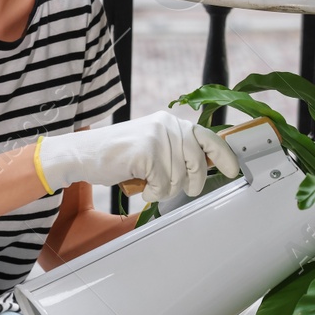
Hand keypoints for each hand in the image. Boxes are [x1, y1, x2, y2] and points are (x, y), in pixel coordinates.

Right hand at [34, 111, 241, 199]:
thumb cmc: (115, 155)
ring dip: (164, 189)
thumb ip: (175, 150)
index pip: (207, 136)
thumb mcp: (150, 145)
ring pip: (179, 178)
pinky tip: (139, 186)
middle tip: (181, 189)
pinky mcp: (147, 153)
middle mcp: (166, 125)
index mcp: (169, 122)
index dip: (223, 155)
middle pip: (197, 162)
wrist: (83, 154)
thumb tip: (202, 167)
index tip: (232, 170)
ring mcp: (157, 138)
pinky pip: (162, 185)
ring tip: (148, 184)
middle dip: (192, 182)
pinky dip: (151, 193)